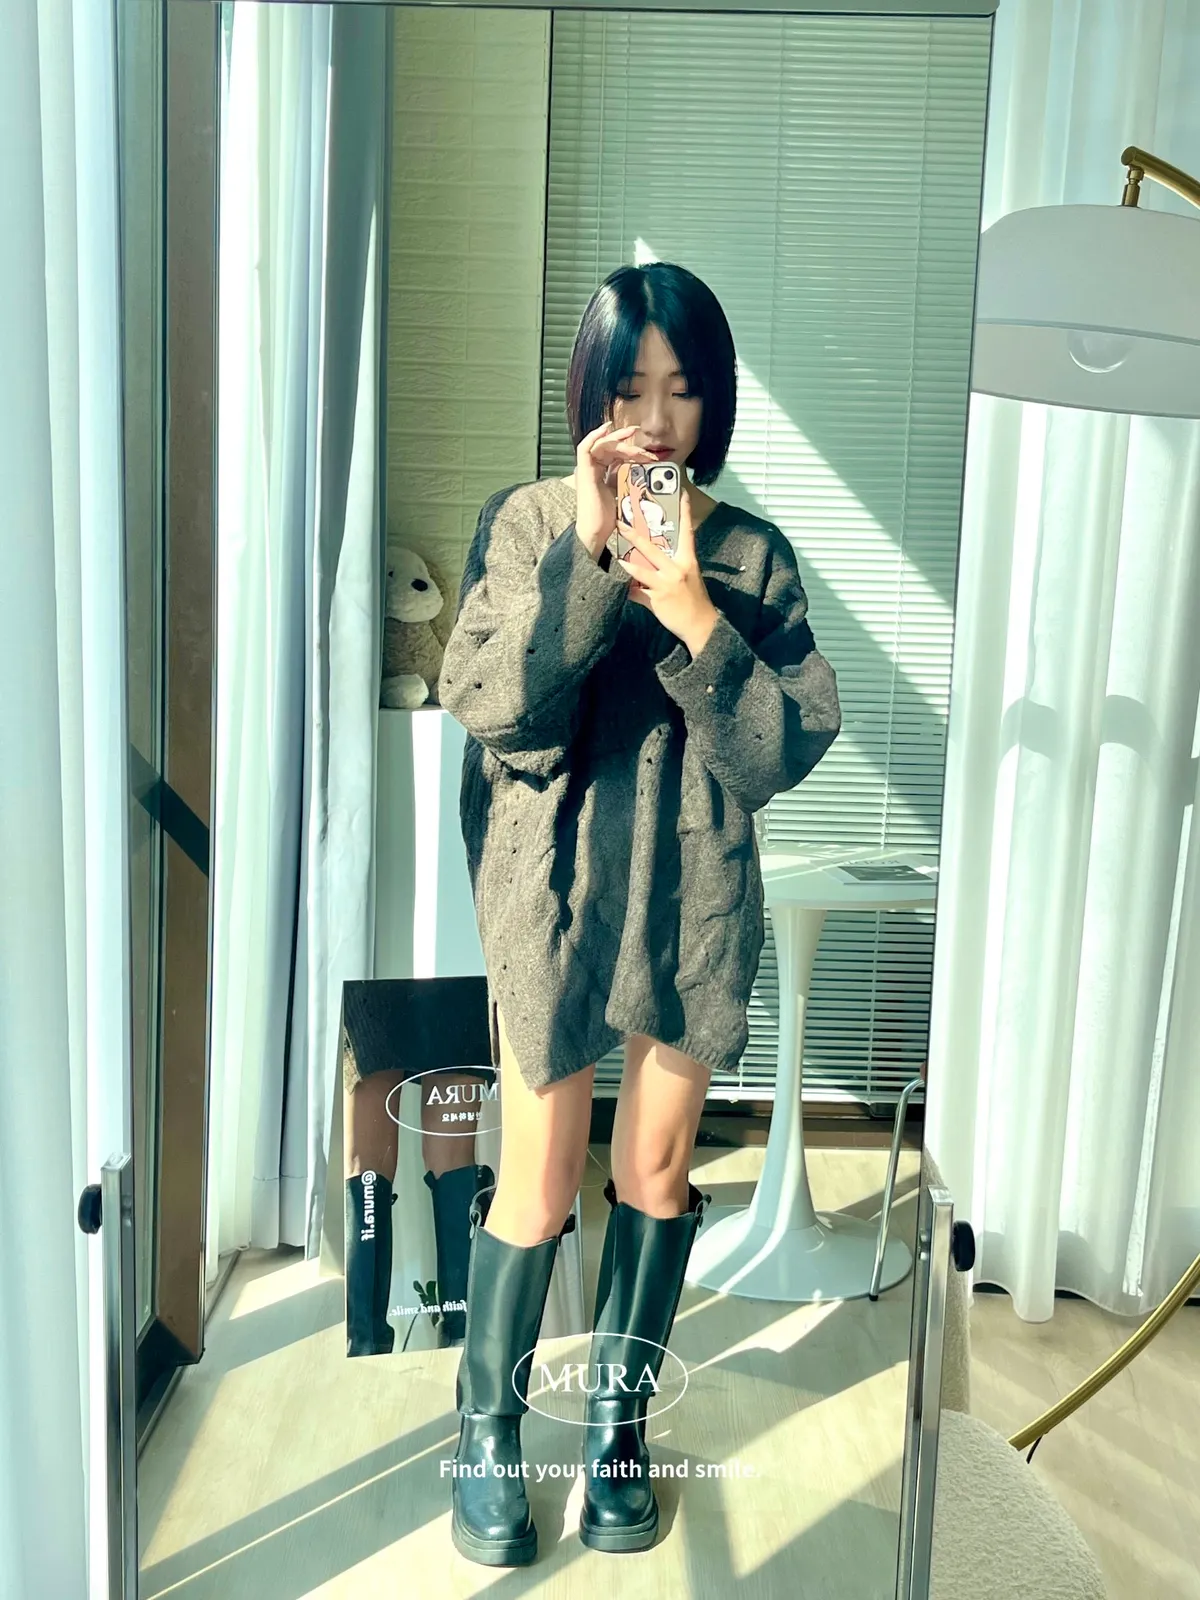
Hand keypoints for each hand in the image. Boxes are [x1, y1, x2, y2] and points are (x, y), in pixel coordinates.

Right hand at [574, 422, 656, 559]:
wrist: (596, 531)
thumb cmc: (608, 518)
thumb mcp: (622, 493)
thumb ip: (627, 480)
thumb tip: (642, 471)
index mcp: (601, 474)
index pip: (614, 455)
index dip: (629, 449)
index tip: (645, 450)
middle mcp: (592, 469)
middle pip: (609, 447)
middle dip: (626, 441)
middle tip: (639, 435)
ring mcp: (586, 469)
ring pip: (601, 445)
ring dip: (617, 439)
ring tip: (631, 433)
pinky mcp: (583, 471)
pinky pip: (585, 447)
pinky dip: (594, 436)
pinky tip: (607, 429)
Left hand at [616, 488, 719, 656]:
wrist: (701, 625)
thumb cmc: (694, 600)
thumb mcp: (688, 578)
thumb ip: (670, 567)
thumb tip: (653, 556)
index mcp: (687, 560)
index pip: (686, 532)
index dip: (684, 512)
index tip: (682, 494)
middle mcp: (677, 569)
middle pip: (653, 549)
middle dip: (635, 536)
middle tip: (621, 523)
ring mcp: (666, 584)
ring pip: (641, 571)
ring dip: (627, 564)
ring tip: (616, 558)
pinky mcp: (658, 600)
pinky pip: (638, 594)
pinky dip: (629, 591)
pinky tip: (621, 588)